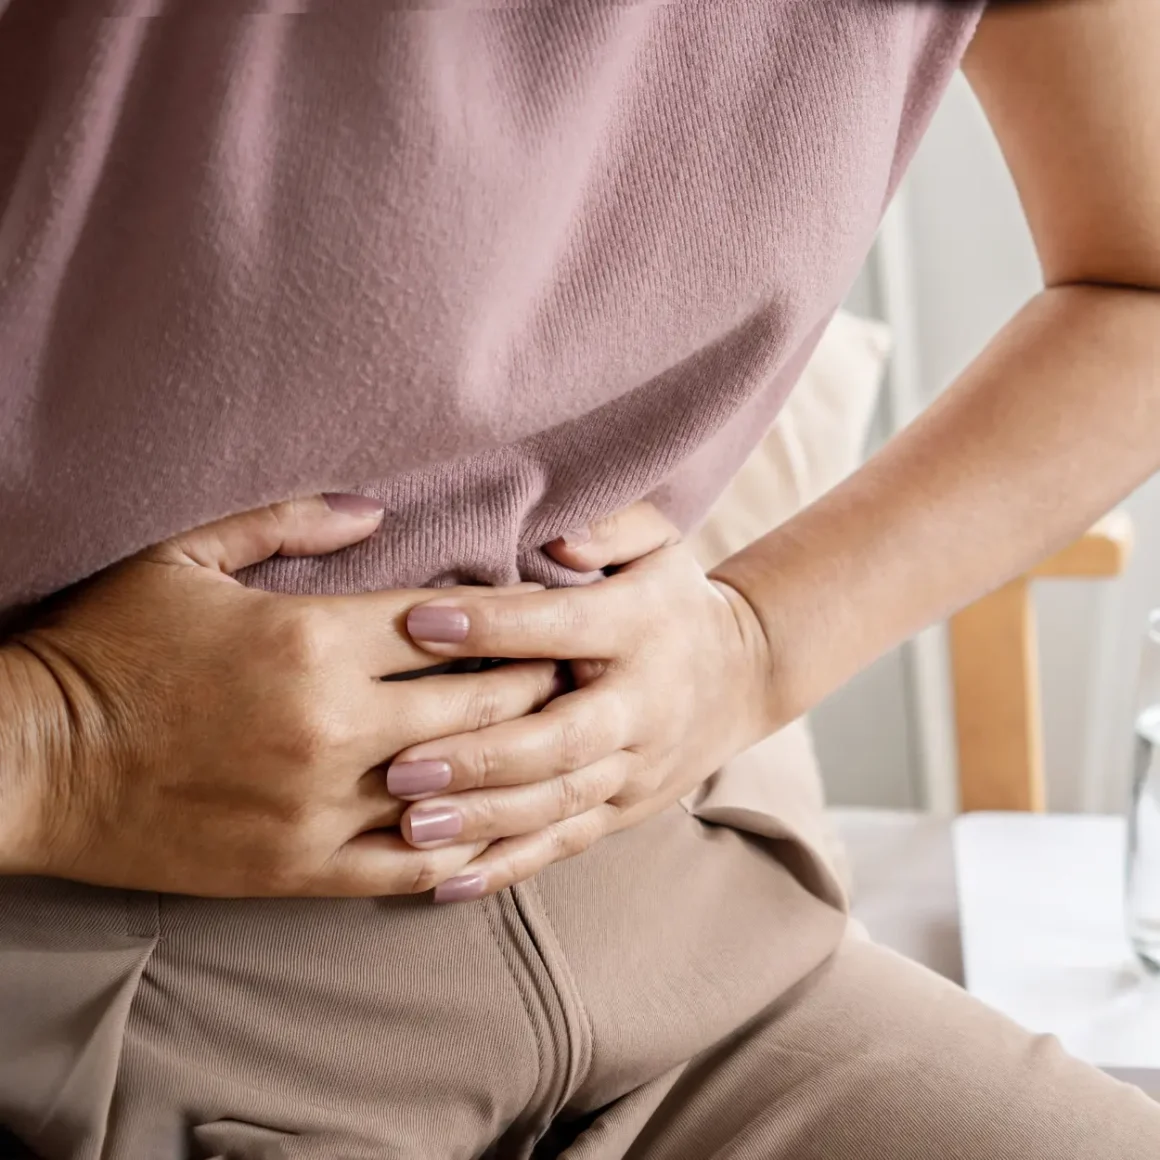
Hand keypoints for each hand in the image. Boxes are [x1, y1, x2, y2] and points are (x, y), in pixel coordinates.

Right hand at [2, 495, 556, 896]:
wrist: (28, 763)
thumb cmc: (104, 649)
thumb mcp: (183, 558)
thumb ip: (287, 522)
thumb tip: (375, 506)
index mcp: (311, 638)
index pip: (456, 625)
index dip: (513, 617)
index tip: (548, 616)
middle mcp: (332, 724)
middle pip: (480, 701)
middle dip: (539, 684)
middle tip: (571, 673)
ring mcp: (320, 804)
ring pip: (462, 785)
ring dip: (516, 764)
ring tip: (553, 745)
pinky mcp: (298, 868)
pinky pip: (409, 863)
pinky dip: (464, 846)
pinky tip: (497, 827)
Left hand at [391, 503, 777, 900]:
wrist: (745, 676)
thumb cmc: (673, 600)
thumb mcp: (659, 544)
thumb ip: (610, 529)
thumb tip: (556, 544)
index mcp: (638, 629)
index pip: (562, 627)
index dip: (493, 626)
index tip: (418, 621)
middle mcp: (640, 707)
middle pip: (560, 741)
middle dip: (480, 757)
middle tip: (399, 766)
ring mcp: (634, 769)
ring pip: (558, 804)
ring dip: (484, 820)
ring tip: (409, 827)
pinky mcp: (624, 810)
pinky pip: (565, 843)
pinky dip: (507, 866)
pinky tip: (443, 882)